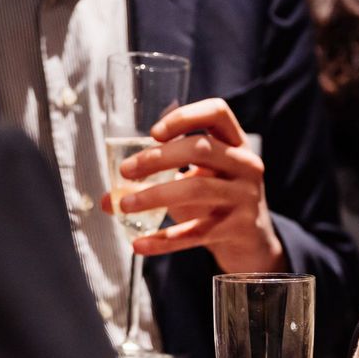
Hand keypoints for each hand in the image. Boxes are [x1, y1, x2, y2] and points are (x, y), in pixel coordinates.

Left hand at [100, 99, 285, 273]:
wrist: (252, 242)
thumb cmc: (216, 202)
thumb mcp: (194, 182)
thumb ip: (154, 183)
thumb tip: (106, 198)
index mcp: (235, 143)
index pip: (217, 112)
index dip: (184, 117)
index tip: (153, 133)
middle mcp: (246, 164)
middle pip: (202, 149)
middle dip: (158, 159)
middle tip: (126, 171)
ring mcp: (246, 196)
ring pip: (197, 189)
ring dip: (154, 196)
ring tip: (124, 205)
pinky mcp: (239, 228)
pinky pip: (197, 233)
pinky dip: (165, 240)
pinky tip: (140, 244)